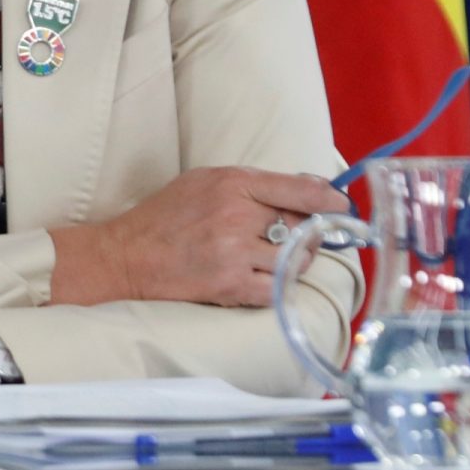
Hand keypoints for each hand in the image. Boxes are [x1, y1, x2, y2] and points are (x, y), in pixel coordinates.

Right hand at [52, 166, 346, 308]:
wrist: (126, 256)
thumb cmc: (165, 216)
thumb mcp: (204, 181)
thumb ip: (250, 184)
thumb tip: (303, 189)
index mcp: (232, 182)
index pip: (299, 188)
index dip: (330, 200)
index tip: (343, 206)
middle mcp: (237, 214)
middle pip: (301, 224)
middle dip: (307, 233)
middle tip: (300, 238)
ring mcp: (234, 252)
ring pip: (294, 259)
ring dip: (294, 261)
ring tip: (277, 259)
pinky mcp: (230, 285)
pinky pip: (277, 289)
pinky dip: (279, 286)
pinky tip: (266, 280)